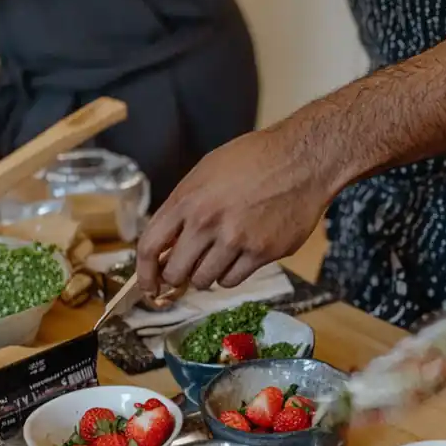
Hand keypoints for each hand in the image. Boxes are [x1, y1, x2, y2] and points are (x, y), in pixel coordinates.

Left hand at [137, 128, 334, 292]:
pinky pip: (232, 280)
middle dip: (177, 278)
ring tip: (219, 256)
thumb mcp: (206, 173)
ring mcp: (235, 240)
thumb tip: (166, 244)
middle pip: (176, 273)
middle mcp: (207, 222)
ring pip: (204, 281)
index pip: (149, 247)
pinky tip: (239, 256)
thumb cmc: (255, 160)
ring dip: (206, 275)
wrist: (302, 160)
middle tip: (186, 273)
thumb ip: (183, 207)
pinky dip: (231, 274)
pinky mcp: (261, 253)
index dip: (144, 274)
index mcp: (187, 199)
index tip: (147, 285)